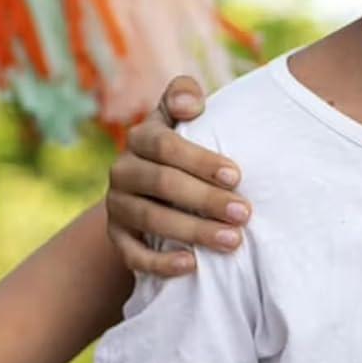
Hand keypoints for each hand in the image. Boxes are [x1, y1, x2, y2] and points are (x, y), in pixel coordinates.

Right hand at [107, 76, 250, 275]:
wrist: (156, 191)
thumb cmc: (186, 150)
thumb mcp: (183, 118)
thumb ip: (184, 96)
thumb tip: (191, 105)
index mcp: (141, 137)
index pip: (164, 144)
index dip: (200, 160)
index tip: (236, 175)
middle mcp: (123, 169)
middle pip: (162, 183)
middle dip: (206, 199)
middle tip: (244, 213)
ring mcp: (117, 205)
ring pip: (150, 218)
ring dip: (193, 231)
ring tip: (232, 240)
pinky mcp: (117, 237)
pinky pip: (132, 254)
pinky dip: (160, 262)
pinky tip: (191, 266)